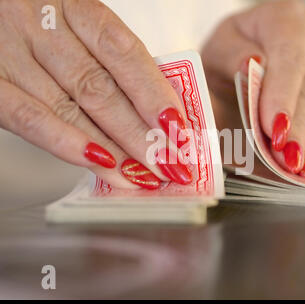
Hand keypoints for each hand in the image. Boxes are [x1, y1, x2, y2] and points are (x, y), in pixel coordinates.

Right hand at [0, 0, 191, 189]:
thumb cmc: (41, 26)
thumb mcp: (78, 30)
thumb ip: (111, 64)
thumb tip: (156, 112)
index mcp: (75, 9)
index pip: (124, 53)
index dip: (154, 94)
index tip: (177, 128)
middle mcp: (42, 27)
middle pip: (100, 88)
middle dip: (140, 134)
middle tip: (167, 163)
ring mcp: (12, 54)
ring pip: (71, 110)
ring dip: (112, 150)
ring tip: (141, 175)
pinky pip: (29, 118)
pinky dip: (67, 144)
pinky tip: (100, 164)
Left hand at [202, 0, 304, 177]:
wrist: (253, 54)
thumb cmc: (233, 56)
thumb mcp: (219, 52)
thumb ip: (231, 58)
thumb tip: (250, 67)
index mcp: (286, 17)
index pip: (290, 57)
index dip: (283, 96)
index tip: (273, 129)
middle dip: (299, 128)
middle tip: (286, 159)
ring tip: (299, 168)